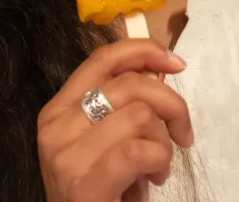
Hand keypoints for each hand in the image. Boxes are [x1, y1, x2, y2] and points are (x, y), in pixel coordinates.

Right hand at [38, 39, 193, 201]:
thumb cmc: (101, 194)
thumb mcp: (106, 142)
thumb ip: (121, 108)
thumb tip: (161, 70)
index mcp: (57, 110)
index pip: (101, 59)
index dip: (143, 51)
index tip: (176, 63)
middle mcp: (55, 126)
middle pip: (129, 84)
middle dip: (171, 104)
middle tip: (182, 133)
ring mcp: (66, 155)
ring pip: (139, 115)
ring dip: (163, 142)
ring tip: (157, 167)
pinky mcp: (83, 183)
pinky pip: (139, 150)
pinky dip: (159, 161)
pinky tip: (153, 179)